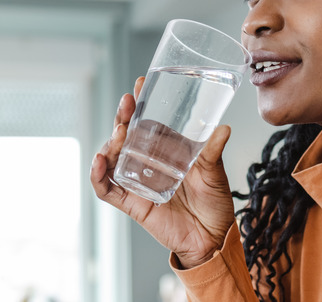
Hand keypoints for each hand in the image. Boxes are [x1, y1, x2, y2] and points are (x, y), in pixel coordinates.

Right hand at [90, 76, 235, 268]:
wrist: (213, 237)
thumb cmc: (215, 203)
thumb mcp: (215, 173)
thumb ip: (214, 151)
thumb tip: (223, 128)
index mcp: (167, 151)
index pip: (148, 122)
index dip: (141, 104)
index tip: (140, 84)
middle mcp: (148, 163)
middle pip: (126, 136)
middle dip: (123, 117)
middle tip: (127, 102)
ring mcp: (137, 181)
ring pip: (113, 158)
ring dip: (111, 142)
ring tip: (120, 131)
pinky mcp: (132, 203)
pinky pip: (107, 188)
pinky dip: (98, 175)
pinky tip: (100, 162)